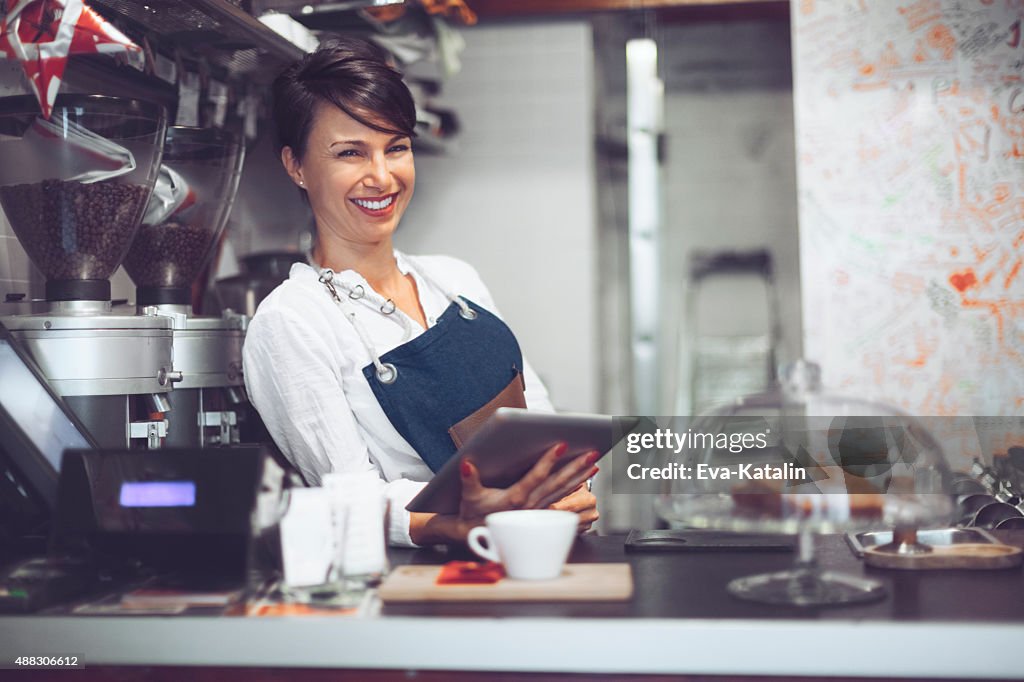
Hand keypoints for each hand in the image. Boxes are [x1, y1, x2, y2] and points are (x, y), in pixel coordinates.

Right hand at [456, 442, 599, 536]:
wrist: (473, 535)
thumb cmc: (472, 513)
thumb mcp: (468, 495)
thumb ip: (468, 479)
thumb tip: (467, 464)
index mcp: (514, 499)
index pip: (535, 477)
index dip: (548, 461)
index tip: (562, 445)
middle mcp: (529, 504)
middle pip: (556, 483)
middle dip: (575, 467)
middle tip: (591, 453)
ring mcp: (536, 508)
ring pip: (562, 490)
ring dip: (579, 476)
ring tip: (593, 463)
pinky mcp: (539, 511)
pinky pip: (560, 498)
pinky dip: (573, 487)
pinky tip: (583, 478)